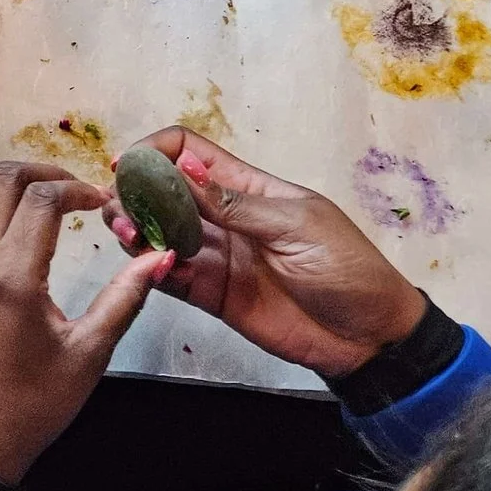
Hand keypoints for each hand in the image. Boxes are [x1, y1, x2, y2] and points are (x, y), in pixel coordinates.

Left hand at [0, 162, 172, 482]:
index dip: (77, 188)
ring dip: (12, 183)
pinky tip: (20, 228)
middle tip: (75, 190)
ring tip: (50, 201)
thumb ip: (124, 298)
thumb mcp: (88, 354)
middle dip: (41, 172)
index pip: (42, 198)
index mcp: (12, 276)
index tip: (101, 201)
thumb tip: (160, 257)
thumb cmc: (31, 405)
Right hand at [101, 129, 427, 376]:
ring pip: (158, 233)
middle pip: (163, 192)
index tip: (127, 165)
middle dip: (134, 193)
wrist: (371, 337)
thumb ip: (235, 206)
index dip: (156, 152)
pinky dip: (150, 269)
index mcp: (248, 189)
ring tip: (127, 235)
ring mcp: (215, 256)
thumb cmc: (348, 270)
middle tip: (119, 209)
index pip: (189, 153)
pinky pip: (169, 277)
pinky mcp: (211, 295)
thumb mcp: (297, 227)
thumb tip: (181, 170)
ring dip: (135, 230)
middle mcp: (223, 218)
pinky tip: (150, 266)